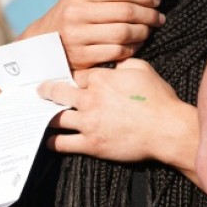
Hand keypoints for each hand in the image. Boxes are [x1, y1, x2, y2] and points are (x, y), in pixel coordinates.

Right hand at [21, 0, 164, 69]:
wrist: (44, 41)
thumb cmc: (72, 15)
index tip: (156, 0)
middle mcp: (77, 12)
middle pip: (126, 12)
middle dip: (149, 15)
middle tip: (159, 17)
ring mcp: (78, 36)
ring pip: (124, 32)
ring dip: (143, 32)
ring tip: (149, 30)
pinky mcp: (82, 57)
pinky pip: (117, 51)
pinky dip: (132, 48)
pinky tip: (136, 44)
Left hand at [38, 59, 197, 171]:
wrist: (166, 128)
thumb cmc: (158, 98)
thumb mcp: (142, 69)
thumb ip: (124, 62)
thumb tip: (115, 62)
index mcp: (101, 79)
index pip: (77, 75)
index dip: (72, 78)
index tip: (65, 79)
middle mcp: (90, 99)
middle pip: (58, 93)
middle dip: (47, 91)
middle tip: (40, 91)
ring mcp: (88, 123)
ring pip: (56, 118)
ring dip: (47, 117)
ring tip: (40, 117)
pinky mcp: (91, 144)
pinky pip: (63, 143)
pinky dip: (53, 142)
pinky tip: (49, 140)